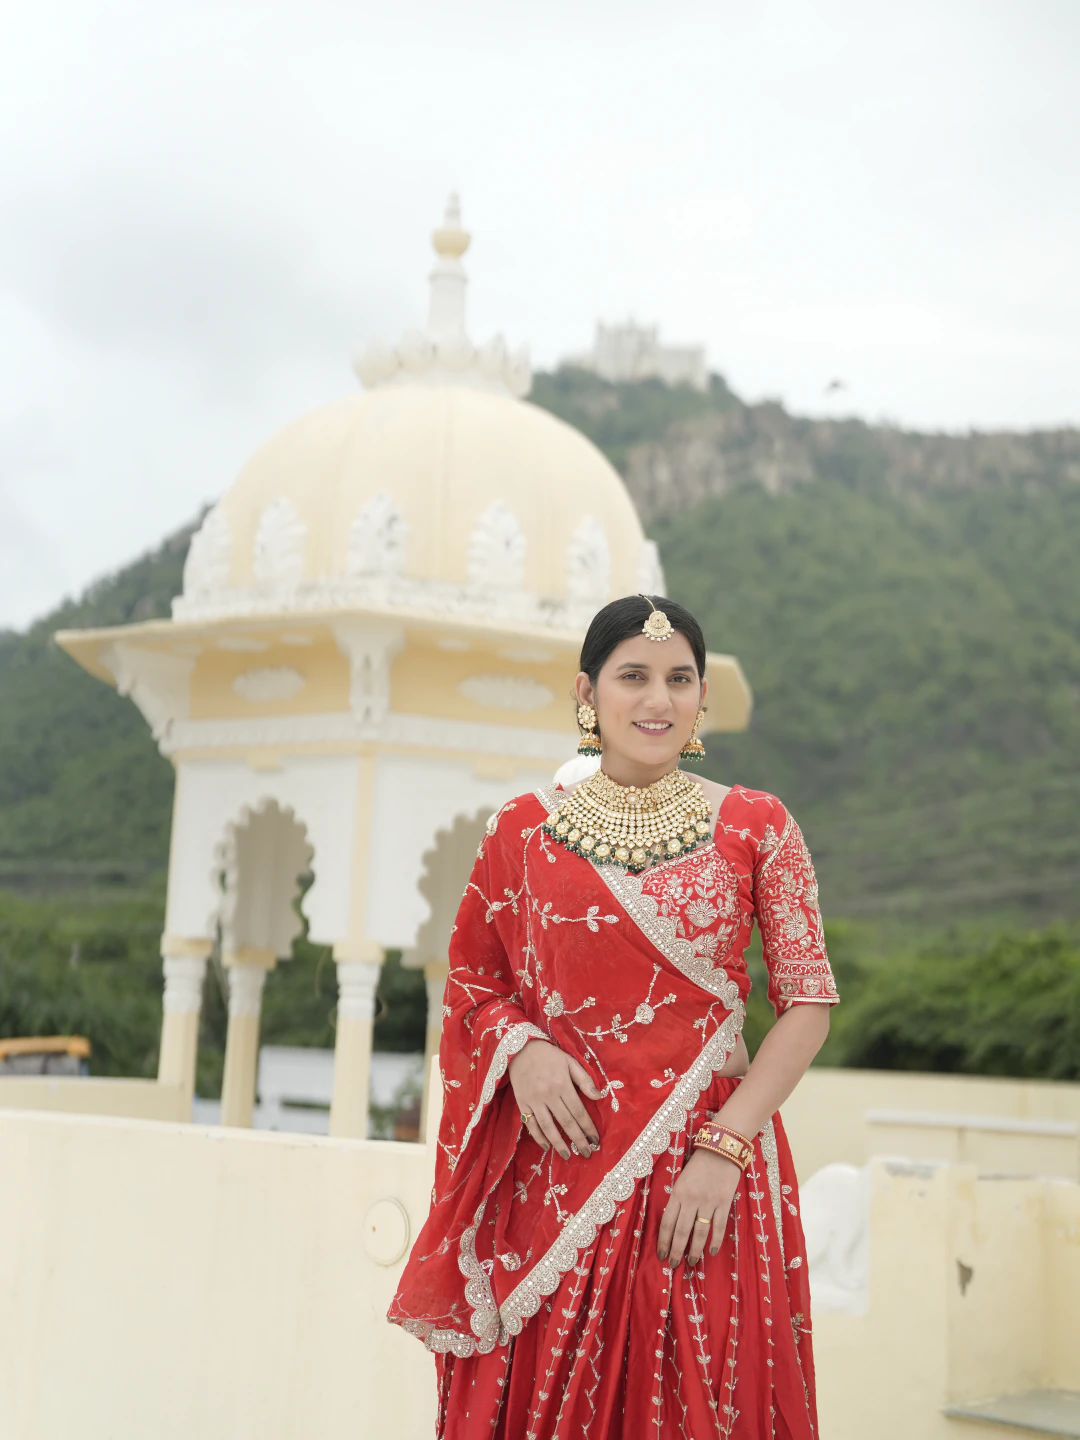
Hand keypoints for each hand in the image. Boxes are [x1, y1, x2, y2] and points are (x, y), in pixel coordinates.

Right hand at [508, 1038, 601, 1160]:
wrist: (520, 1048)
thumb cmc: (549, 1055)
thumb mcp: (570, 1062)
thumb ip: (584, 1079)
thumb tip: (599, 1096)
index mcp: (562, 1084)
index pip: (579, 1111)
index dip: (588, 1127)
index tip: (596, 1139)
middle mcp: (548, 1095)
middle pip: (566, 1122)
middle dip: (578, 1139)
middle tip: (587, 1153)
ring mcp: (533, 1101)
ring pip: (548, 1127)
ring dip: (559, 1143)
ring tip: (567, 1156)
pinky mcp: (522, 1103)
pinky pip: (530, 1124)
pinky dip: (538, 1137)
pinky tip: (546, 1146)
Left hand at [657, 1147, 740, 1268]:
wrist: (721, 1149)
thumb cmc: (699, 1164)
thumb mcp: (682, 1179)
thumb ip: (678, 1199)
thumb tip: (673, 1224)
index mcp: (678, 1193)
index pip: (667, 1222)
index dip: (663, 1241)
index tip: (661, 1255)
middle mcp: (691, 1199)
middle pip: (681, 1231)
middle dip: (676, 1250)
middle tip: (674, 1265)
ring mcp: (708, 1202)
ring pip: (699, 1233)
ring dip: (695, 1250)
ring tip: (691, 1262)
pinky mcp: (724, 1203)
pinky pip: (718, 1226)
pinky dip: (715, 1241)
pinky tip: (711, 1251)